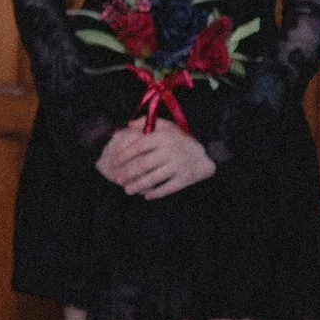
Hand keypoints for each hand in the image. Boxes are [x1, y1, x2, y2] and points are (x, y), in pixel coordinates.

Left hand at [95, 121, 214, 199]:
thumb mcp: (167, 126)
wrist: (205, 155)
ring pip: (154, 178)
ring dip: (138, 185)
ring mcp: (178, 166)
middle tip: (117, 179)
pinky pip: (167, 188)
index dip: (125, 154)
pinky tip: (146, 195)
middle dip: (128, 173)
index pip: (140, 146)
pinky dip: (156, 193)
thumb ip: (147, 123)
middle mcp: (170, 151)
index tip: (115, 161)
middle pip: (144, 164)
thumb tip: (129, 124)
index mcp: (164, 137)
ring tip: (127, 190)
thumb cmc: (180, 140)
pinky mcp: (185, 179)